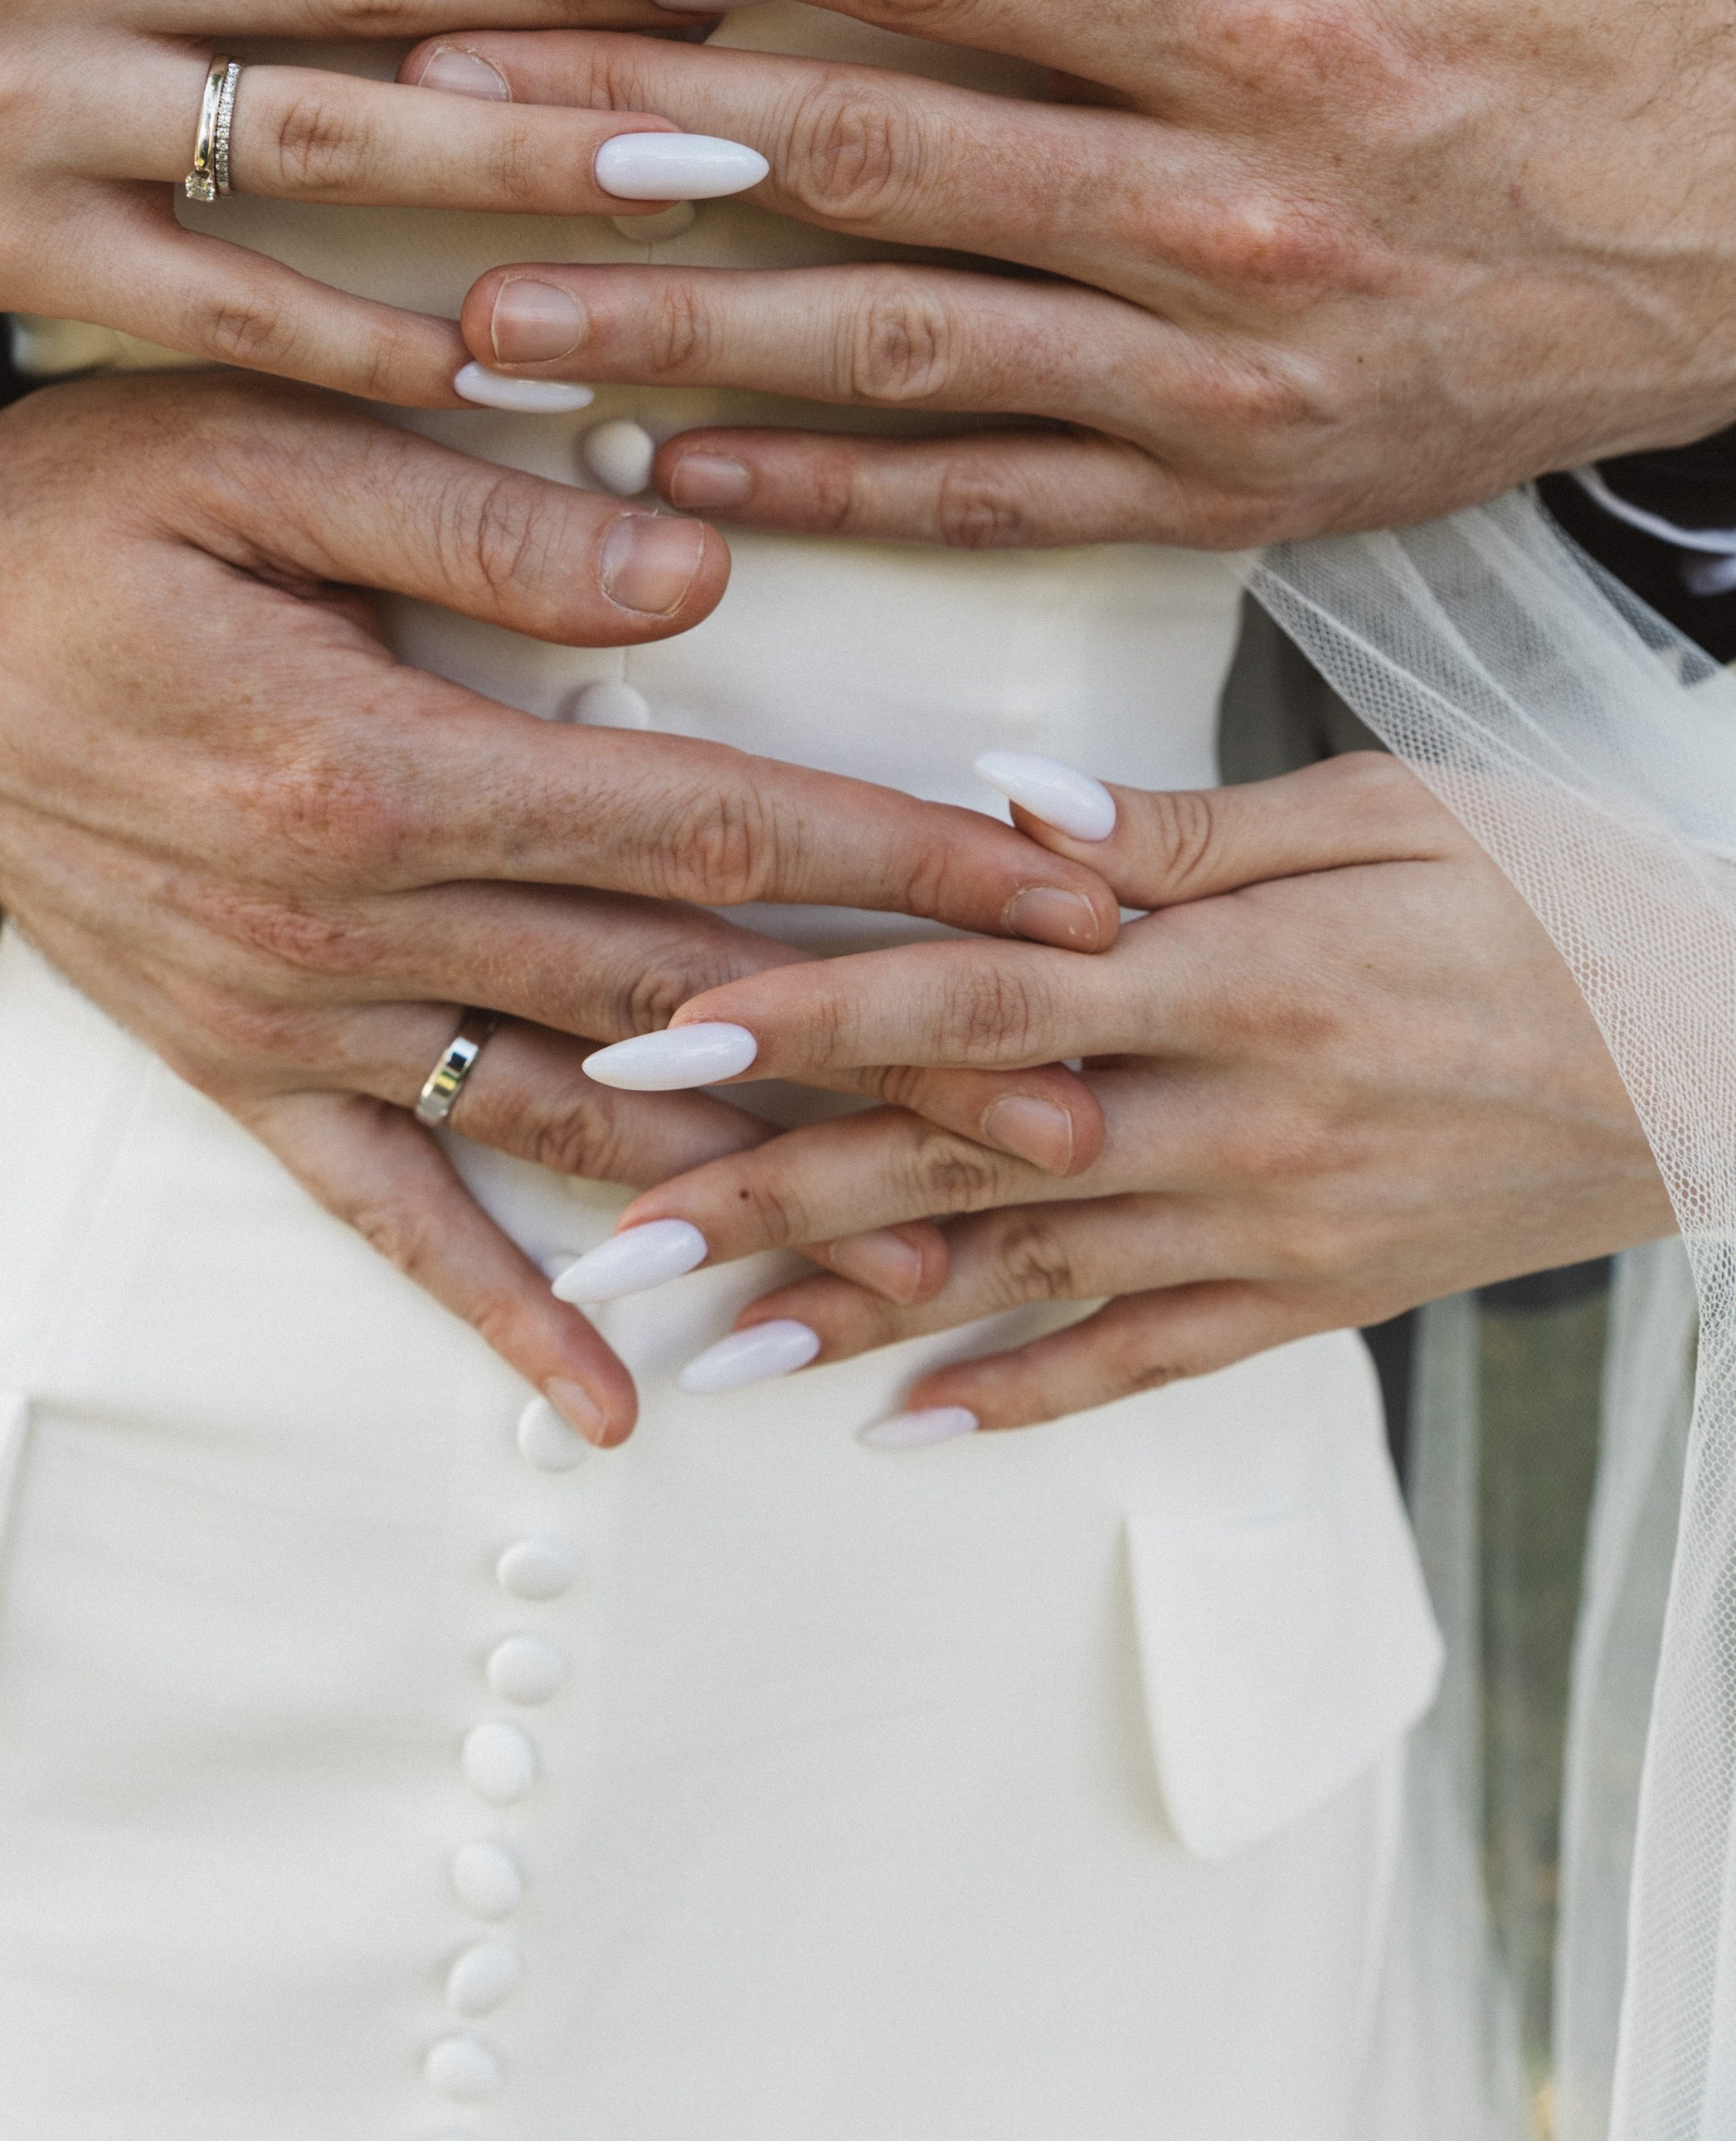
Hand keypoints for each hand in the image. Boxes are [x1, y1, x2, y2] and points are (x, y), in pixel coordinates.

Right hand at [0, 373, 1114, 1442]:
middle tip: (1086, 1105)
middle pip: (678, 996)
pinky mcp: (239, 1063)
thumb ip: (478, 527)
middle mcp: (350, 917)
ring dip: (762, 1184)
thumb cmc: (84, 505)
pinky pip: (385, 1212)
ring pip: (570, 1119)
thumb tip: (698, 578)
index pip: (701, 826)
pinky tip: (612, 1400)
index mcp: (380, 762)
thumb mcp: (258, 454)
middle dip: (895, 1046)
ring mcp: (296, 1013)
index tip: (1067, 896)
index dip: (898, 862)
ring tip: (936, 1251)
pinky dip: (500, 1307)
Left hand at [419, 0, 1735, 543]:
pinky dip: (825, 498)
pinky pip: (988, 500)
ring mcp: (1213, 370)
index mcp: (1270, 17)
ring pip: (899, 351)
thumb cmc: (1609, 28)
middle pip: (873, 150)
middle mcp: (1225, 205)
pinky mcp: (1216, 491)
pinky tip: (671, 472)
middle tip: (428, 96)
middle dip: (633, 121)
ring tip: (478, 324)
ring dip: (676, 333)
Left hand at [586, 751, 1672, 1432]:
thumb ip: (1183, 826)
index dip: (807, 1014)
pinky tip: (898, 1429)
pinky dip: (1020, 1402)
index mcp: (1237, 973)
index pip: (975, 991)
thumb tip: (1007, 804)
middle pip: (961, 1159)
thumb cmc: (1551, 894)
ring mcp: (1270, 1229)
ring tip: (697, 1351)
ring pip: (1022, 1282)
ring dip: (849, 1317)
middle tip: (608, 1232)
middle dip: (769, 1191)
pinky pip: (1143, 1366)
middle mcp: (1231, 1118)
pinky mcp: (1314, 1302)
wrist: (1722, 1056)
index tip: (656, 1029)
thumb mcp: (1387, 810)